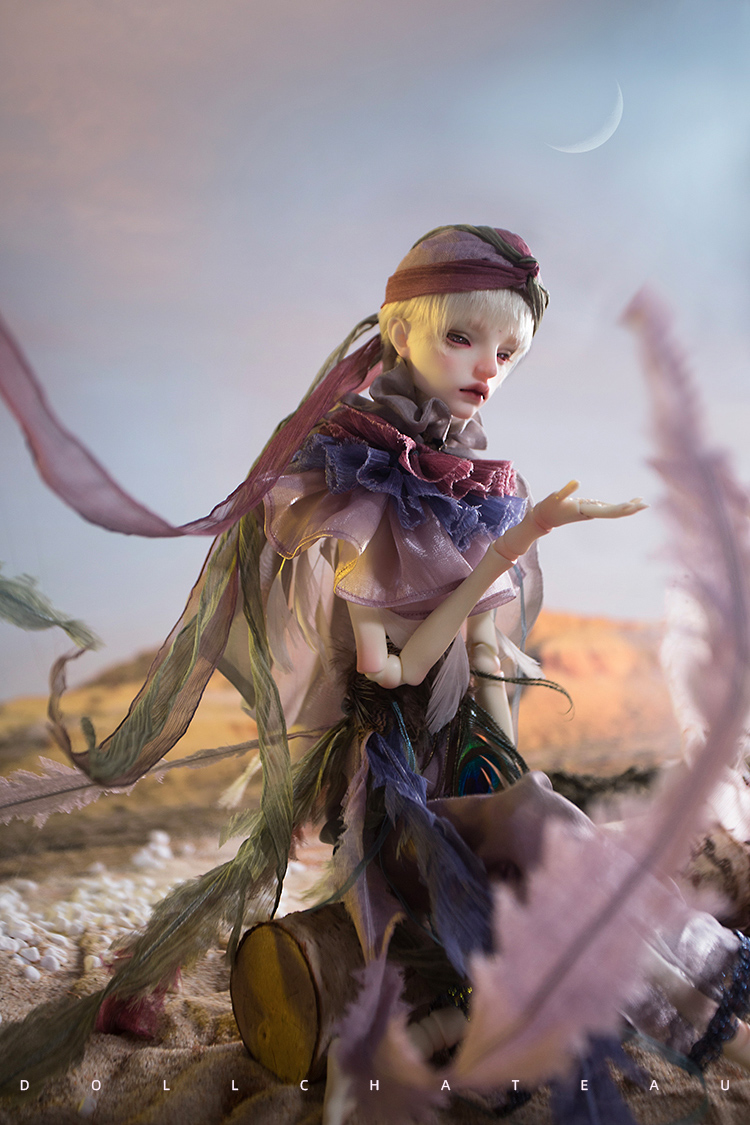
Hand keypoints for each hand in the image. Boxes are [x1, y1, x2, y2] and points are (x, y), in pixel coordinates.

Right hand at [533, 479, 647, 529]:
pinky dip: (622, 505)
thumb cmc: (550, 507)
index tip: (631, 506)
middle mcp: (592, 513)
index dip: (619, 509)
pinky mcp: (592, 509)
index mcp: (585, 511)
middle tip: (646, 504)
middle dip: (630, 509)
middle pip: (615, 513)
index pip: (606, 511)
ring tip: (644, 502)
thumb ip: (566, 490)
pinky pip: (611, 509)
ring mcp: (593, 512)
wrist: (546, 518)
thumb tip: (577, 481)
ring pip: (615, 511)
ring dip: (630, 508)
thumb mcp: (556, 497)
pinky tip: (631, 502)